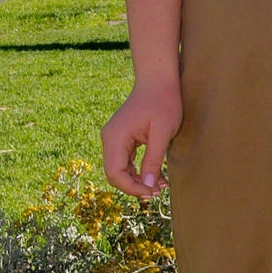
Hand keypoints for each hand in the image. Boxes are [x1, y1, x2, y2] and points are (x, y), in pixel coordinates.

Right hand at [102, 72, 181, 199]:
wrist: (158, 80)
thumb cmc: (163, 102)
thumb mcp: (163, 132)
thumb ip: (154, 159)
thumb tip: (148, 185)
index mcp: (115, 137)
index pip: (115, 173)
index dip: (131, 188)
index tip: (152, 192)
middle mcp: (109, 138)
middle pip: (114, 174)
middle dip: (134, 186)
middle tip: (158, 192)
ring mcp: (113, 138)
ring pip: (119, 170)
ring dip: (137, 180)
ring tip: (160, 186)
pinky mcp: (121, 138)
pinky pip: (124, 162)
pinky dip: (137, 171)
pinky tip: (155, 176)